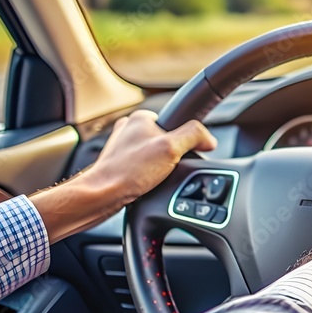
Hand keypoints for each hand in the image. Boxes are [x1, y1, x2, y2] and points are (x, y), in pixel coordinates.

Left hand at [84, 110, 216, 206]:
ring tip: (154, 178)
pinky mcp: (120, 163)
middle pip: (168, 141)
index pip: (178, 124)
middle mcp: (130, 128)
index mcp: (141, 117)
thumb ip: (194, 136)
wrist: (102, 195)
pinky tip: (147, 184)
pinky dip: (149, 176)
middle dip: (172, 157)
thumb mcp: (171, 148)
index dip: (186, 141)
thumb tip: (209, 139)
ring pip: (156, 156)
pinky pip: (145, 167)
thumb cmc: (128, 171)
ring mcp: (124, 146)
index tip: (183, 155)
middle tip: (167, 170)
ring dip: (161, 168)